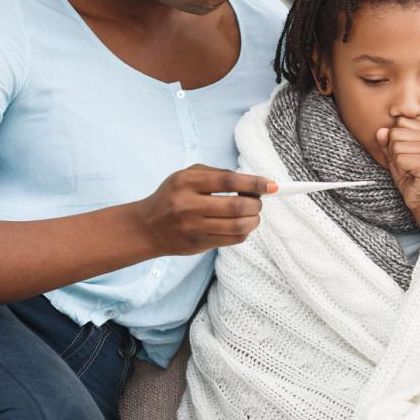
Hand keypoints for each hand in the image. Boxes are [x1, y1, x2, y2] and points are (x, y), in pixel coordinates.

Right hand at [132, 164, 276, 254]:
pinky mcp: (199, 244)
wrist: (147, 227)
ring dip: (254, 220)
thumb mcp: (186, 176)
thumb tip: (254, 182)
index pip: (229, 181)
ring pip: (239, 226)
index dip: (255, 183)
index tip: (272, 185)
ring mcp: (194, 228)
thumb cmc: (172, 196)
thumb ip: (217, 175)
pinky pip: (233, 240)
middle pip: (237, 206)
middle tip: (258, 201)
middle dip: (256, 204)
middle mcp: (189, 205)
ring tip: (253, 214)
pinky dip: (244, 232)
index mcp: (187, 182)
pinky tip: (241, 225)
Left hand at [377, 116, 419, 233]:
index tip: (406, 154)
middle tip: (407, 164)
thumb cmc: (411, 177)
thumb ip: (387, 142)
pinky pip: (399, 158)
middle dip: (394, 151)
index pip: (399, 122)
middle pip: (395, 133)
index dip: (395, 140)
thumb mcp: (395, 156)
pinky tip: (411, 175)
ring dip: (397, 161)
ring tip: (409, 169)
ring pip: (396, 146)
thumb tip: (380, 130)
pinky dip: (400, 169)